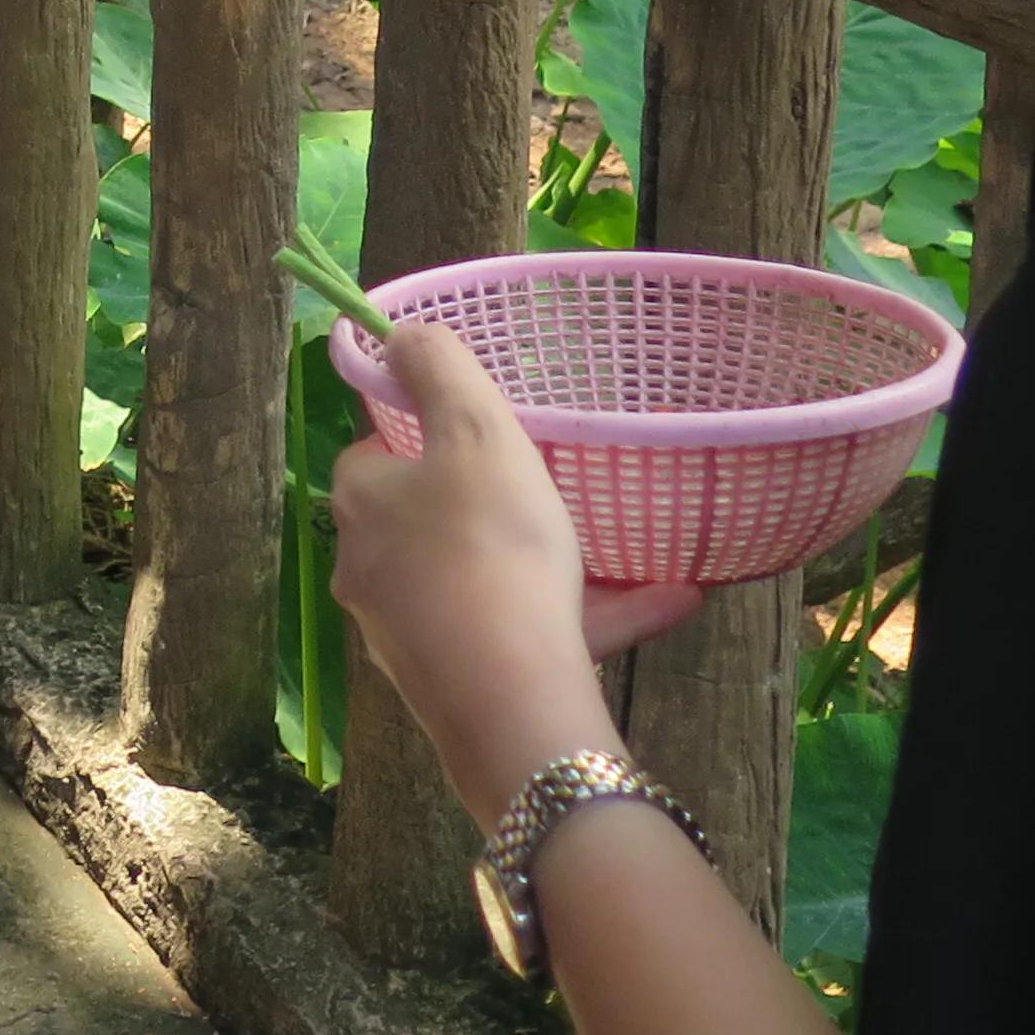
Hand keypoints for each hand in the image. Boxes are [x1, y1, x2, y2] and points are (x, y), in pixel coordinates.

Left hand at [326, 323, 701, 825]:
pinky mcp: (461, 688)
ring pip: (491, 583)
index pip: (380, 452)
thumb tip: (400, 332)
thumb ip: (440, 371)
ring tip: (641, 554)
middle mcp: (371, 571)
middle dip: (500, 505)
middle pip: (435, 520)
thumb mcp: (476, 433)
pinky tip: (672, 603)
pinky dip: (590, 618)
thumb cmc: (492, 548)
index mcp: (362, 504)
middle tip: (559, 489)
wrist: (512, 702)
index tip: (484, 430)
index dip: (428, 433)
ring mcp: (412, 637)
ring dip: (562, 567)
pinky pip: (528, 635)